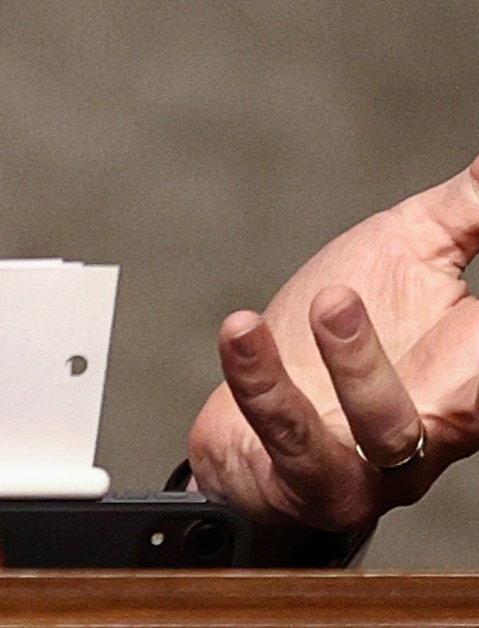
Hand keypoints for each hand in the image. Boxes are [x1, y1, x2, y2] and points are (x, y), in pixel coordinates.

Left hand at [188, 156, 478, 529]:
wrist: (254, 424)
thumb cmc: (330, 338)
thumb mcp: (407, 254)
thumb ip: (466, 212)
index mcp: (473, 370)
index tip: (473, 266)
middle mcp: (436, 426)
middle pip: (476, 404)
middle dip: (474, 368)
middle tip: (414, 300)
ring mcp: (374, 463)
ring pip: (388, 429)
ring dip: (360, 365)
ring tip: (331, 301)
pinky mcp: (307, 482)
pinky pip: (294, 444)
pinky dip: (263, 385)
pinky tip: (240, 330)